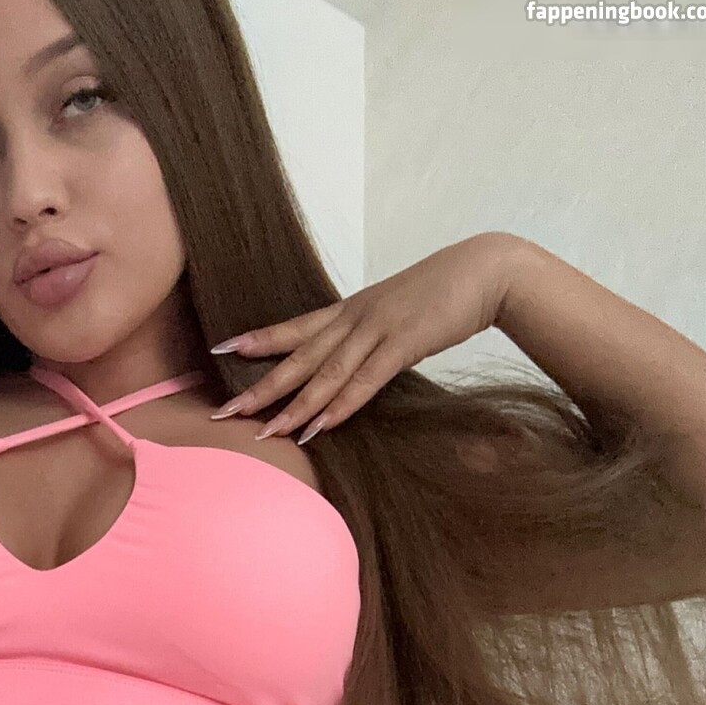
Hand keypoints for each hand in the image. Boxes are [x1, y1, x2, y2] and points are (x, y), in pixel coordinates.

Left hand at [208, 231, 525, 443]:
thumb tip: (348, 362)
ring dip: (293, 406)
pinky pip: (364, 381)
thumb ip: (367, 336)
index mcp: (350, 309)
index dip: (257, 339)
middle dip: (259, 386)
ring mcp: (377, 329)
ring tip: (263, 432)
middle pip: (297, 357)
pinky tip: (317, 427)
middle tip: (223, 412)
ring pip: (324, 373)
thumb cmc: (442, 294)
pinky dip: (339, 406)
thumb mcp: (394, 313)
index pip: (294, 327)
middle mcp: (354, 318)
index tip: (219, 350)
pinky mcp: (403, 344)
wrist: (486, 271)